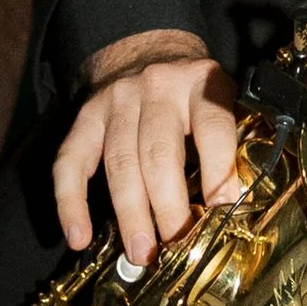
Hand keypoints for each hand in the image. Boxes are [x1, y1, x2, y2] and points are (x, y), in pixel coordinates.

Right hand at [53, 30, 242, 263]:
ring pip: (120, 162)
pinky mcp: (85, 116)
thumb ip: (232, 143)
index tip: (222, 211)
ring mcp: (116, 101)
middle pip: (159, 152)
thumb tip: (236, 208)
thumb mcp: (223, 101)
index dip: (218, 171)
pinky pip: (70, 162)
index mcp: (201, 83)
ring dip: (130, 214)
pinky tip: (79, 237)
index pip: (212, 127)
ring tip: (140, 253)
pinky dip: (71, 203)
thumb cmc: (193, 93)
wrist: (148, 52)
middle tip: (176, 247)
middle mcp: (157, 87)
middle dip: (168, 206)